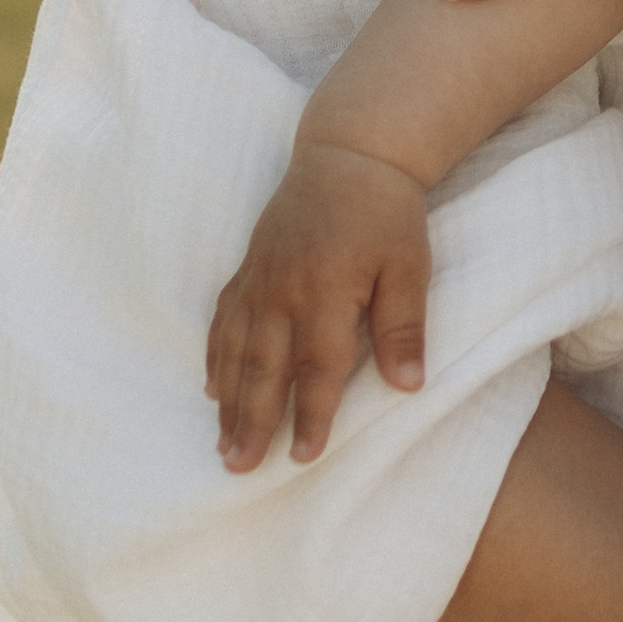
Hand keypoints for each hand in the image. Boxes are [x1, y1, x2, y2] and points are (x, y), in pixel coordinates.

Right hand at [207, 143, 433, 470]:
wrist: (348, 154)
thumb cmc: (387, 215)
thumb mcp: (410, 268)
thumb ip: (403, 328)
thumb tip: (408, 387)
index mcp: (325, 293)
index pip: (318, 368)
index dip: (312, 415)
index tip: (303, 457)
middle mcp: (282, 292)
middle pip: (264, 369)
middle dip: (252, 422)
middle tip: (240, 467)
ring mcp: (259, 280)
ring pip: (236, 352)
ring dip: (228, 401)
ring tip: (223, 444)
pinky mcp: (248, 269)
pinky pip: (223, 321)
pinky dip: (216, 358)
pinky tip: (211, 388)